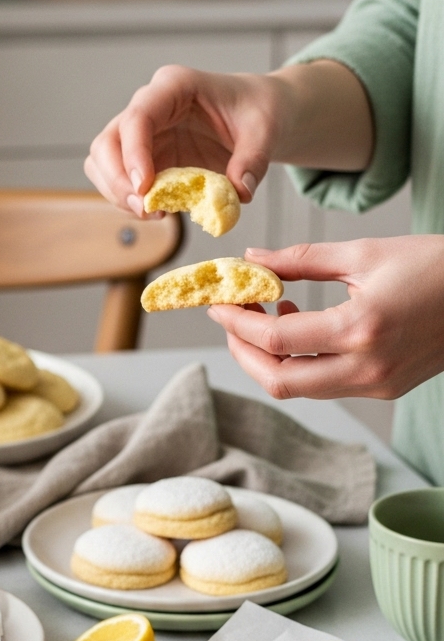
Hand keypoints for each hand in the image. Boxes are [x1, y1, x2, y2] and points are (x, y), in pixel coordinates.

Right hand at [84, 65, 280, 214]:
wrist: (257, 116)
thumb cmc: (258, 112)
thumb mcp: (266, 131)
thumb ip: (254, 160)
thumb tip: (239, 193)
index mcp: (175, 87)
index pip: (138, 117)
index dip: (134, 154)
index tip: (145, 189)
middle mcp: (151, 107)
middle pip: (108, 142)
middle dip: (117, 180)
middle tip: (146, 210)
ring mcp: (142, 134)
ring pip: (103, 163)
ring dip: (117, 193)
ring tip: (153, 213)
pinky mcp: (143, 159)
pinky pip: (119, 180)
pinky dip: (129, 200)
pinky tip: (158, 211)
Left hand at [207, 237, 443, 399]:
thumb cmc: (434, 264)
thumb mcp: (365, 252)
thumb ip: (301, 260)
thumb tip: (251, 261)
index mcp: (361, 329)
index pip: (276, 341)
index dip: (237, 324)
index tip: (219, 303)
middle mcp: (367, 368)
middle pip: (279, 381)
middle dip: (244, 352)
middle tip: (230, 319)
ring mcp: (376, 384)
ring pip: (300, 388)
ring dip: (271, 358)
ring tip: (266, 313)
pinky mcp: (384, 388)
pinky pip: (325, 384)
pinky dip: (300, 361)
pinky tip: (299, 324)